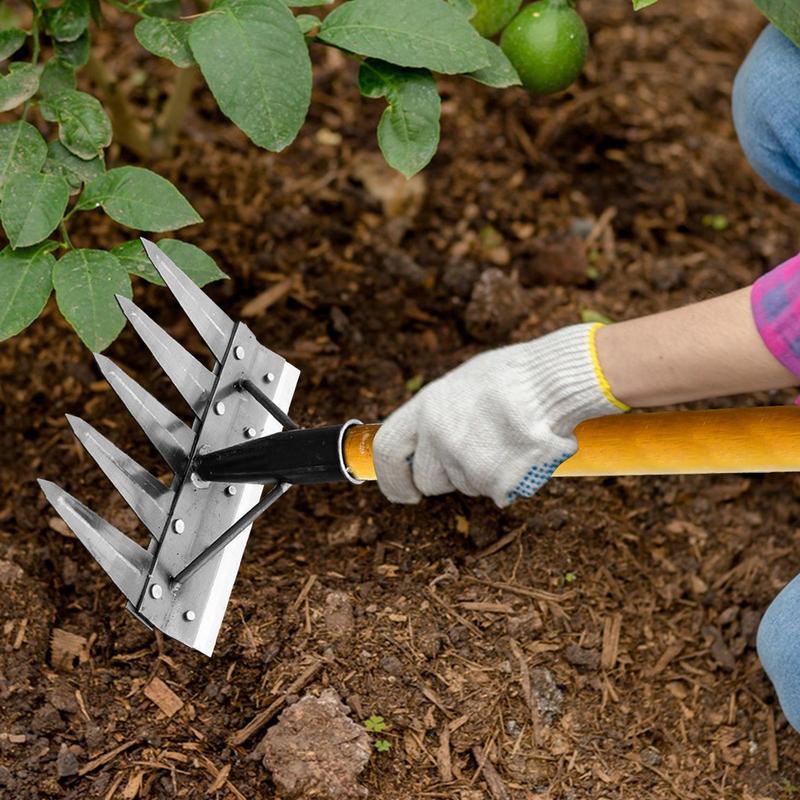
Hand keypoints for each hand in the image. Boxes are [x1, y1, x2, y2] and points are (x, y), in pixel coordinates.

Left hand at [373, 323, 625, 506]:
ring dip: (485, 475)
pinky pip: (497, 493)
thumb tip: (425, 443)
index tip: (405, 492)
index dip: (392, 477)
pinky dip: (511, 481)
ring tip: (509, 440)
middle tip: (478, 457)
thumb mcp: (463, 383)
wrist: (557, 381)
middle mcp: (439, 435)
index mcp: (427, 406)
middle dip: (448, 479)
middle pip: (428, 481)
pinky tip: (524, 452)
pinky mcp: (495, 480)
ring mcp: (466, 460)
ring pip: (467, 487)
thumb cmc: (517, 376)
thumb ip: (439, 414)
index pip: (387, 450)